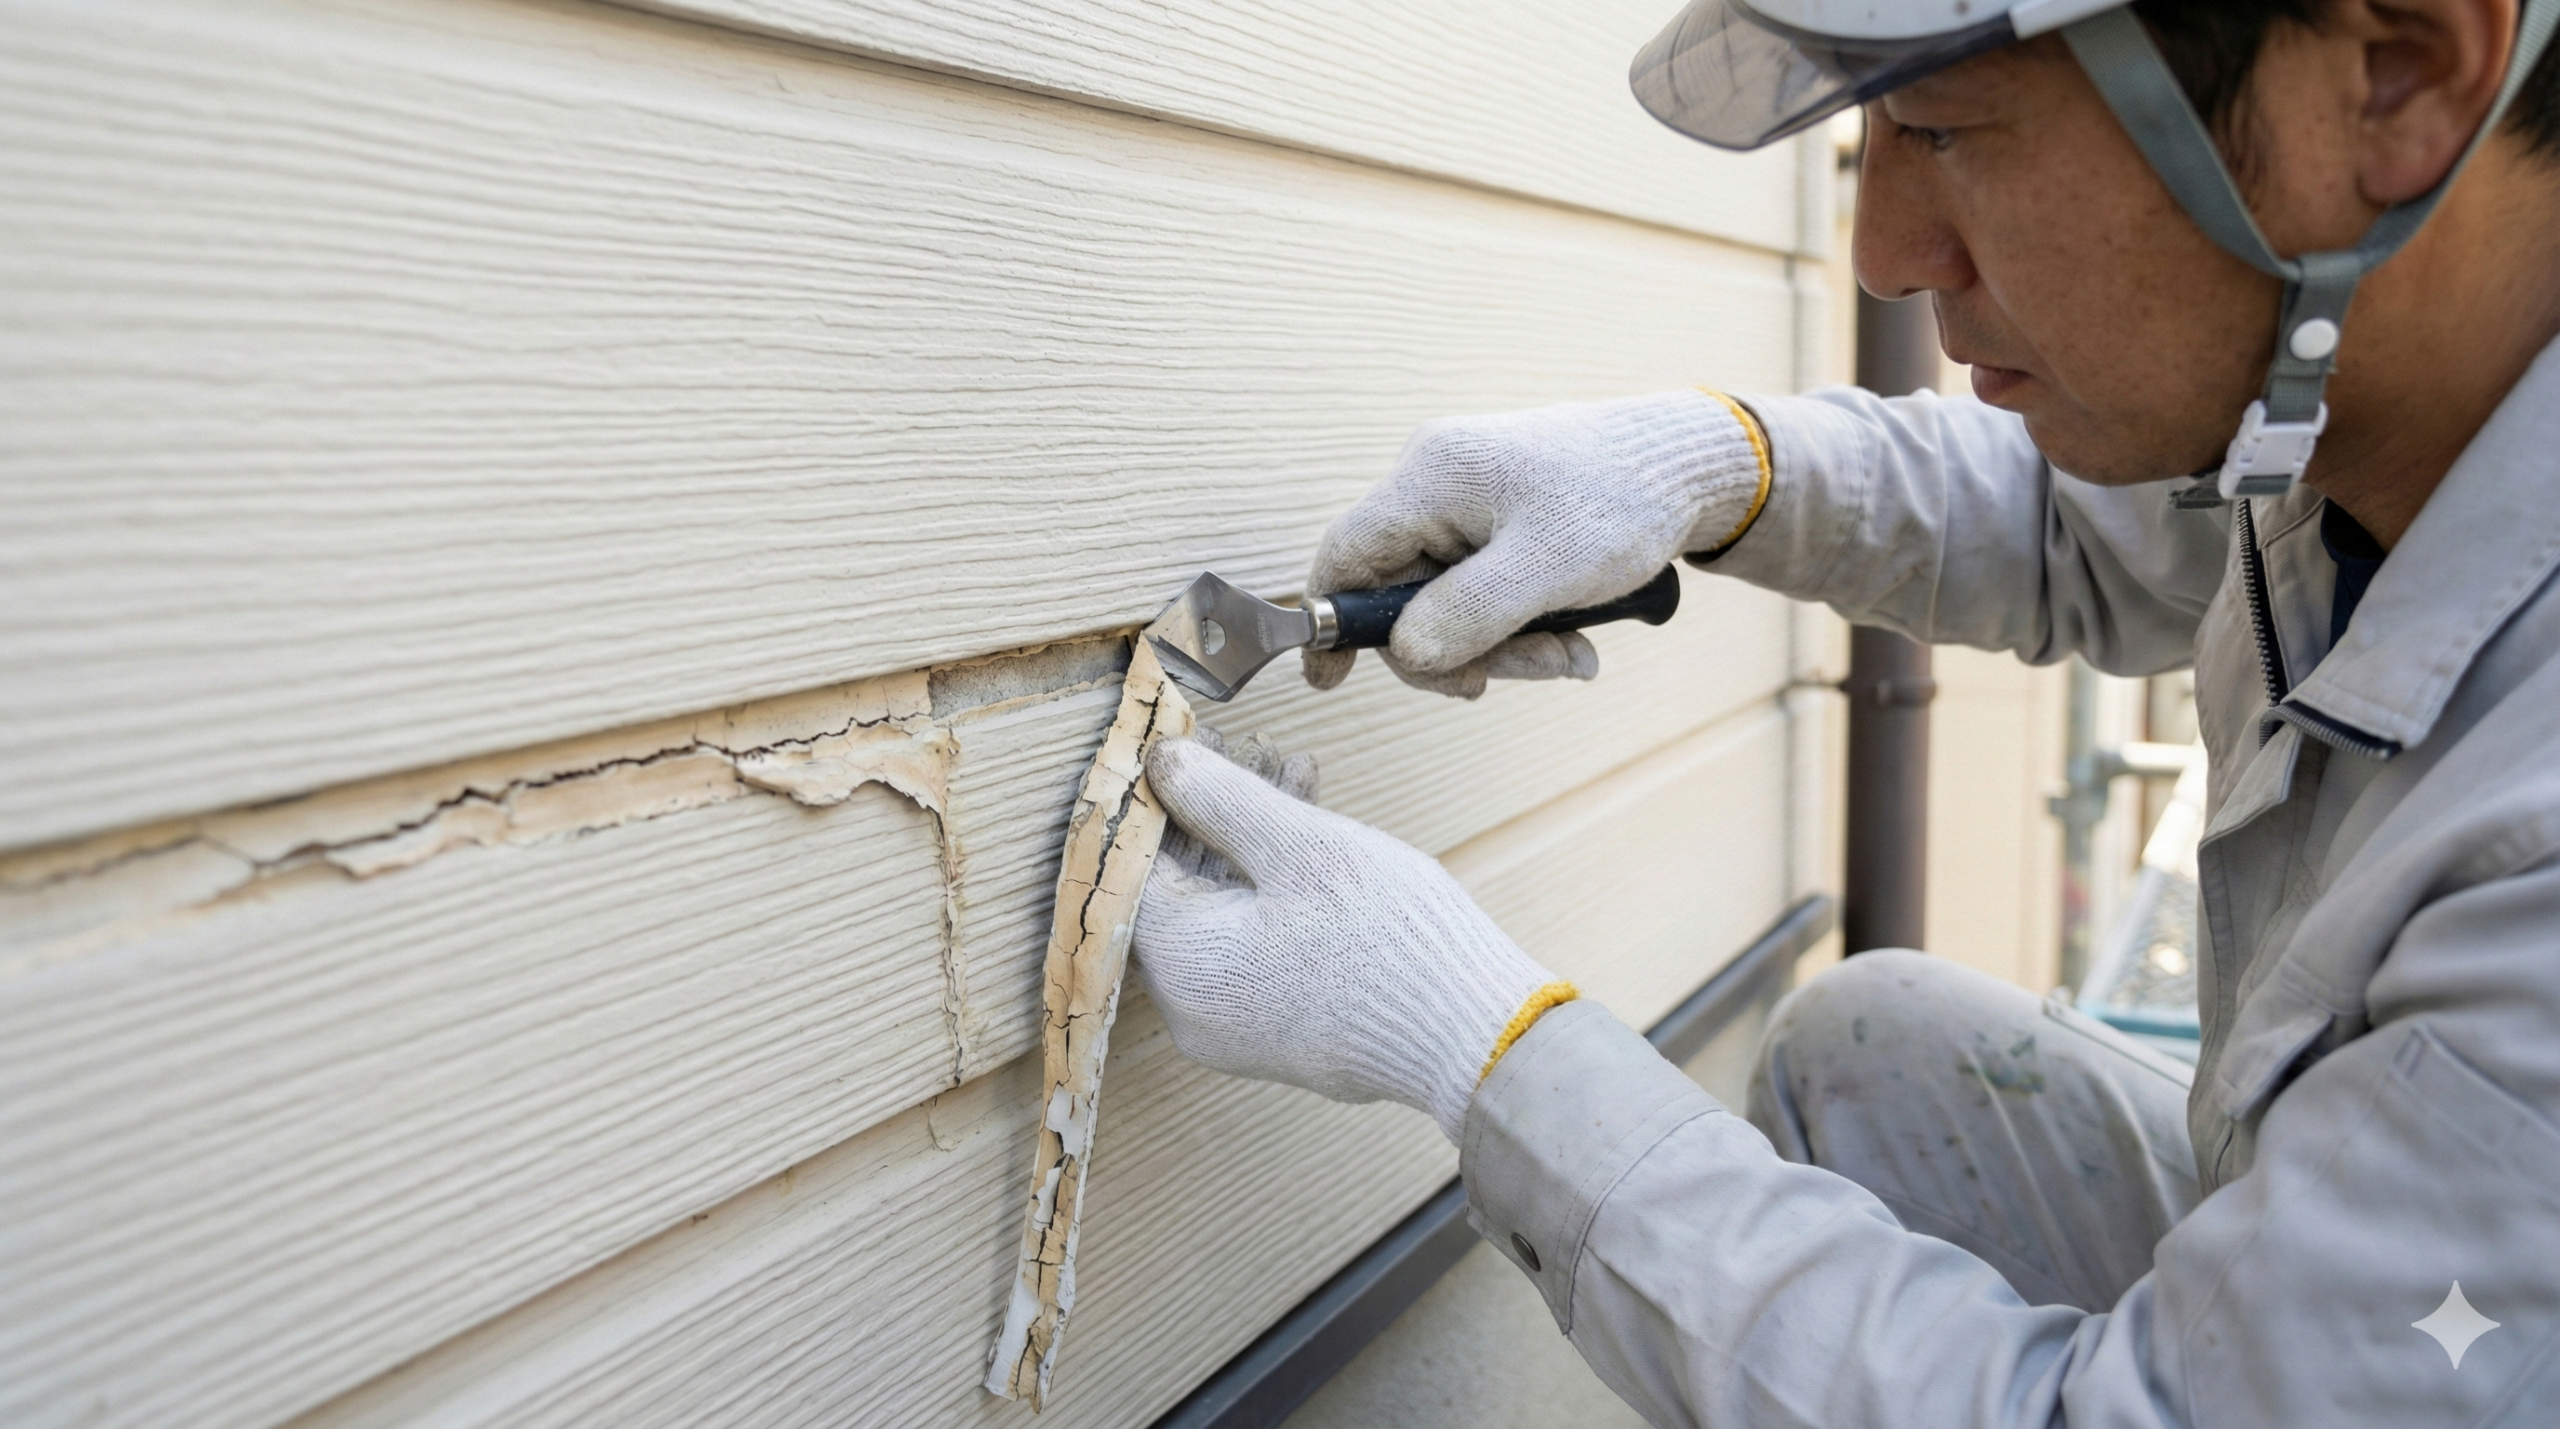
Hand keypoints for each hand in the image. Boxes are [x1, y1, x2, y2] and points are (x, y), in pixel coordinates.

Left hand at [1133, 733, 1560, 1141]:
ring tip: (1295, 772)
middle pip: (1176, 891)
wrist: (1472, 1037)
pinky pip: (1252, 948)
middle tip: (1246, 751)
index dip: (1153, 801)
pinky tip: (1313, 830)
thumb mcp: (1300, 846)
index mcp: (1180, 964)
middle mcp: (1191, 1008)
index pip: (1129, 870)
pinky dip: (1272, 892)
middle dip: (1211, 814)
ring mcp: (1235, 1028)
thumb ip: (1221, 798)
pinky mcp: (1278, 1032)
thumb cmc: (1386, 941)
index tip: (1182, 751)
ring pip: (1220, 914)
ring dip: (1249, 845)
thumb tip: (1161, 762)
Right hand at [1304, 389, 1766, 697]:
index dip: (1331, 620)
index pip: (1345, 554)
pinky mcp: (1497, 519)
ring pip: (1446, 600)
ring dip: (1503, 644)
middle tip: (1531, 670)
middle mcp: (1437, 481)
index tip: (1331, 680)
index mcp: (1432, 477)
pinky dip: (1520, 624)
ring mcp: (1467, 500)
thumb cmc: (1624, 501)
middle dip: (1458, 647)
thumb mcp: (1548, 569)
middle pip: (1400, 591)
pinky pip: (1482, 588)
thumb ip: (1468, 614)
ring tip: (1571, 657)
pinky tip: (1574, 639)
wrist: (1692, 464)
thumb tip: (1404, 655)